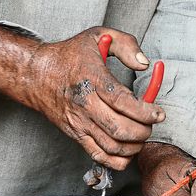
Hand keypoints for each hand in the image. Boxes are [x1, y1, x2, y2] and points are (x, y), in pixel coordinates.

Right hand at [25, 28, 165, 170]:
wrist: (37, 74)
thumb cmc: (70, 55)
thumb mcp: (98, 35)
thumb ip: (126, 45)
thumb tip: (144, 64)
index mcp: (92, 78)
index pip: (122, 101)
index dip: (145, 111)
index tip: (158, 113)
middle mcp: (85, 104)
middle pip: (120, 128)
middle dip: (144, 130)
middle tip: (152, 122)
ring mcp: (79, 122)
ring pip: (112, 146)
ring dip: (134, 146)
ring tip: (142, 134)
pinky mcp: (75, 134)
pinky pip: (98, 156)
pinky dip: (118, 160)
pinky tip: (127, 150)